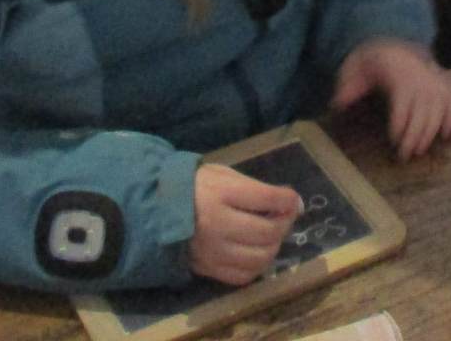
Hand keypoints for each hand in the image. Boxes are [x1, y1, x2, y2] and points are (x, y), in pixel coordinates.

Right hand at [190, 164, 300, 285]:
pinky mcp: (207, 269)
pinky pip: (243, 276)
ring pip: (259, 257)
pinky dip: (257, 266)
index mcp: (220, 192)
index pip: (267, 198)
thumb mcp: (222, 175)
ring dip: (274, 246)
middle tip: (284, 217)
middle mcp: (217, 223)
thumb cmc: (195, 186)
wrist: (155, 209)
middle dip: (284, 223)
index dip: (289, 200)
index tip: (294, 201)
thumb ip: (256, 188)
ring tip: (271, 235)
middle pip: (267, 231)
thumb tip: (292, 203)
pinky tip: (256, 252)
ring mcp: (212, 250)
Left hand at [331, 39, 450, 160]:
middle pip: (423, 109)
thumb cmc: (371, 61)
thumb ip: (347, 87)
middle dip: (415, 135)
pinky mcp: (444, 82)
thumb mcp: (354, 69)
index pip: (403, 101)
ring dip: (432, 132)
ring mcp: (435, 78)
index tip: (393, 142)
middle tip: (405, 156)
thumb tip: (337, 104)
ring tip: (420, 151)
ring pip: (440, 107)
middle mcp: (421, 75)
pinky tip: (447, 135)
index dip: (400, 124)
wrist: (391, 42)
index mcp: (398, 71)